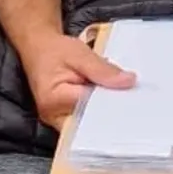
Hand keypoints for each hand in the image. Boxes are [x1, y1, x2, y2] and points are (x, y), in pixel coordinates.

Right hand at [19, 32, 136, 130]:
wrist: (39, 49)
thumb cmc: (55, 51)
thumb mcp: (80, 54)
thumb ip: (103, 69)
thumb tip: (127, 81)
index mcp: (55, 100)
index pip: (91, 111)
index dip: (112, 106)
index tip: (132, 102)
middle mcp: (55, 116)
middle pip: (90, 124)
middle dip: (111, 115)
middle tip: (134, 105)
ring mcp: (59, 120)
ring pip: (90, 125)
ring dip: (106, 113)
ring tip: (124, 102)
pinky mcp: (66, 118)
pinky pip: (86, 120)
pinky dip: (100, 111)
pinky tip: (112, 101)